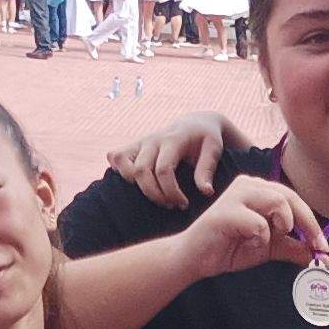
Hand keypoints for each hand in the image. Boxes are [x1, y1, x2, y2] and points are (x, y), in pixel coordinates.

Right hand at [113, 109, 249, 206]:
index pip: (163, 169)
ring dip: (135, 185)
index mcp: (173, 139)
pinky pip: (115, 156)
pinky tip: (137, 183)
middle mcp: (153, 139)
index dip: (170, 192)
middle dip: (155, 194)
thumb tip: (206, 192)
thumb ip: (207, 170)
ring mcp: (141, 141)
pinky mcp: (133, 145)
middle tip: (171, 204)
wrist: (196, 124)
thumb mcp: (214, 150)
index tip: (183, 204)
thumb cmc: (206, 140)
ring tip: (155, 195)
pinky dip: (120, 172)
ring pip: (122, 162)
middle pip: (141, 171)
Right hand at [187, 174, 320, 278]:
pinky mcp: (226, 211)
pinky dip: (260, 238)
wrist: (196, 259)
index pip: (294, 199)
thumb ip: (292, 248)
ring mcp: (237, 195)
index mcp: (260, 190)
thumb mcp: (268, 248)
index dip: (311, 223)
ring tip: (267, 241)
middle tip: (316, 248)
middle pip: (290, 197)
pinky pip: (258, 223)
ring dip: (281, 227)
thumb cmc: (229, 247)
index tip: (324, 248)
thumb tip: (322, 258)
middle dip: (307, 224)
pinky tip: (247, 243)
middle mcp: (249, 185)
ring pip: (277, 202)